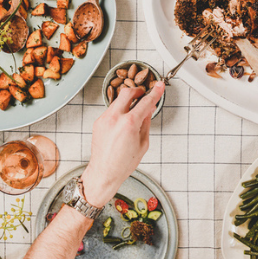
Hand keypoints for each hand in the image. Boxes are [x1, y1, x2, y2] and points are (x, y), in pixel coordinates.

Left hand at [80, 83, 164, 206]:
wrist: (104, 172)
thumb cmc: (123, 163)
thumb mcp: (143, 143)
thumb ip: (146, 123)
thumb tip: (148, 110)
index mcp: (129, 124)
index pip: (145, 102)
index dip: (155, 93)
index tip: (159, 86)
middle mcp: (114, 118)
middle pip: (127, 92)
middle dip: (137, 91)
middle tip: (143, 95)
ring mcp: (104, 119)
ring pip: (118, 100)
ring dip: (127, 102)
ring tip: (134, 112)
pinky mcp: (98, 122)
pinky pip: (111, 110)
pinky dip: (119, 111)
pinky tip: (123, 121)